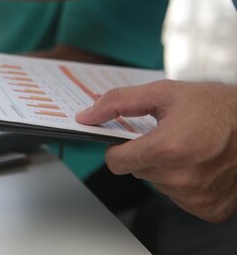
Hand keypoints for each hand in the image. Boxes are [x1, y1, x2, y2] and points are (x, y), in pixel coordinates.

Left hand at [76, 80, 236, 222]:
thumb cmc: (214, 106)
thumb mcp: (163, 93)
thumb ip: (118, 102)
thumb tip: (87, 116)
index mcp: (166, 150)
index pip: (115, 161)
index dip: (118, 147)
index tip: (130, 138)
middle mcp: (181, 179)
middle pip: (137, 170)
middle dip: (145, 153)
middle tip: (168, 135)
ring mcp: (196, 197)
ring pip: (158, 184)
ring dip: (165, 167)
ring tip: (188, 147)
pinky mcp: (209, 208)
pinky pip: (179, 197)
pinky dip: (184, 182)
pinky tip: (199, 164)